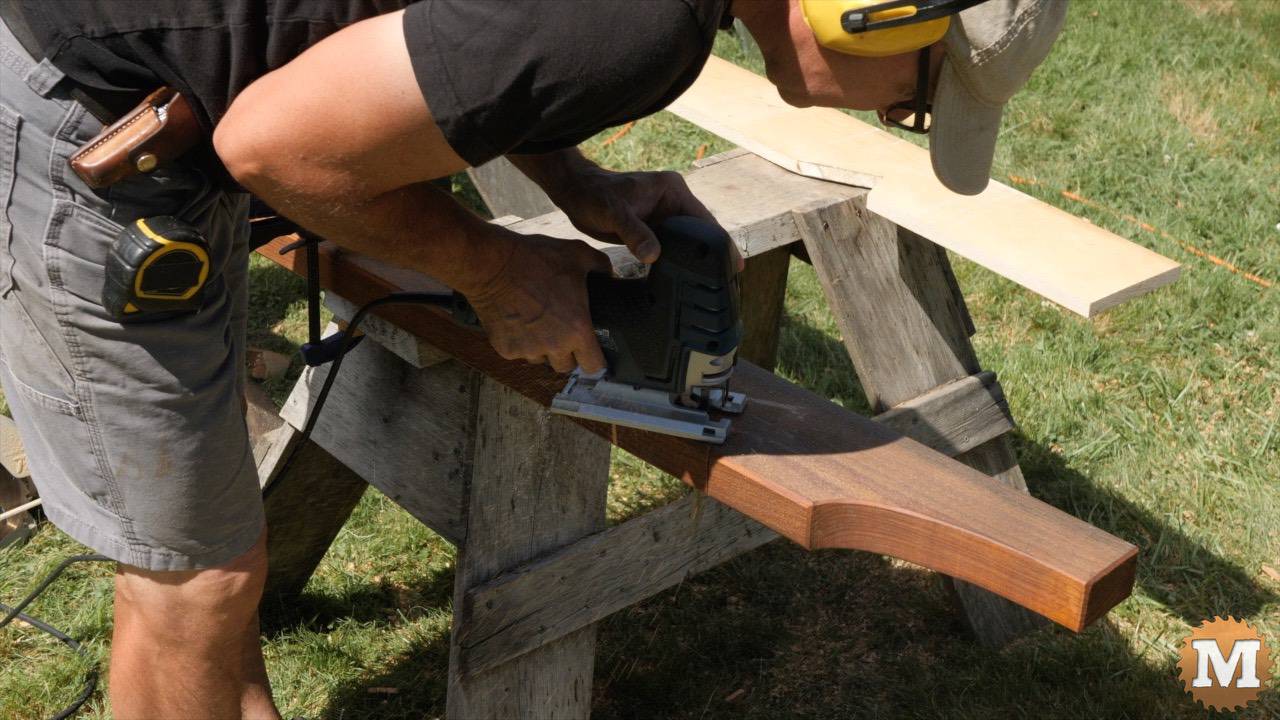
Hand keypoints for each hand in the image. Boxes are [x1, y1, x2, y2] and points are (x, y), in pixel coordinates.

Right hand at [463, 232, 611, 373]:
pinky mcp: (505, 348)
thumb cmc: (535, 259)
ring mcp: (527, 350)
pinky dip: (520, 341)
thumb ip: (601, 267)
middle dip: (567, 352)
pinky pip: (519, 352)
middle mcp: (553, 346)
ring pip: (541, 360)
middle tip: (562, 329)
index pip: (594, 366)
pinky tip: (519, 319)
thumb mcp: (578, 253)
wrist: (491, 264)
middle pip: (566, 366)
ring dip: (543, 348)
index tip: (591, 350)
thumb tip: (610, 276)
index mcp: (577, 329)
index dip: (595, 359)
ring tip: (538, 321)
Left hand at [523, 155, 743, 270]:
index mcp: (673, 191)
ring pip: (687, 243)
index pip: (705, 220)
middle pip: (701, 234)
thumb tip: (654, 256)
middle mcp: (674, 203)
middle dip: (711, 257)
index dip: (721, 243)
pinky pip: (672, 248)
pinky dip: (678, 263)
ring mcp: (665, 216)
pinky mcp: (654, 229)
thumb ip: (634, 232)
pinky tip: (684, 282)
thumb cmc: (594, 195)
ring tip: (711, 287)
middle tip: (726, 284)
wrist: (575, 193)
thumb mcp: (614, 213)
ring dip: (695, 262)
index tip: (735, 266)